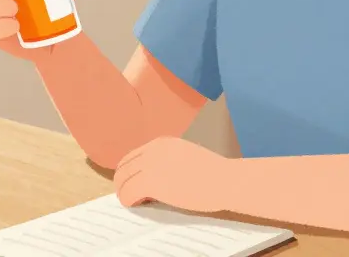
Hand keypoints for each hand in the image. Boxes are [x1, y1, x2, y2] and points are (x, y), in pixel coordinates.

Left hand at [114, 136, 231, 213]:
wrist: (225, 180)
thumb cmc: (214, 173)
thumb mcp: (187, 157)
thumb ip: (170, 161)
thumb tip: (157, 177)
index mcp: (162, 143)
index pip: (134, 155)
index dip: (130, 170)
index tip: (132, 181)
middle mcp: (153, 150)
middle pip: (124, 165)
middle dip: (123, 181)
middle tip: (128, 194)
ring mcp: (151, 165)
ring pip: (122, 179)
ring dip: (123, 191)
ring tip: (131, 201)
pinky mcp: (151, 182)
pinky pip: (128, 192)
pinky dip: (127, 200)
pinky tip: (135, 205)